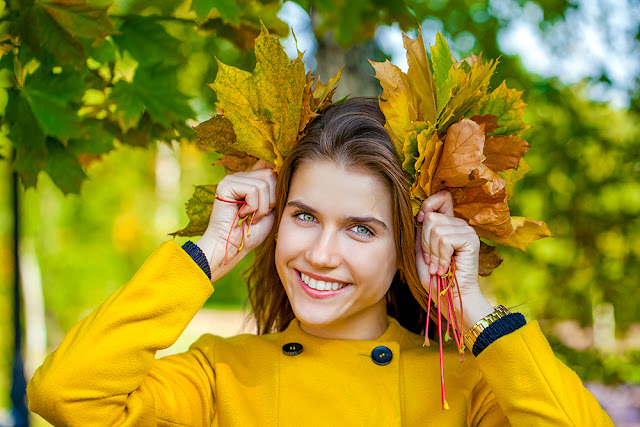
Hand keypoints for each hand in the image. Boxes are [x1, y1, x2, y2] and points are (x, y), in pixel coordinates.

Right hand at [197, 160, 276, 280]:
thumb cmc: (251, 232)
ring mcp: (232, 179)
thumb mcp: (270, 209)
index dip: (276, 183)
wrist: (233, 246)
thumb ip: (274, 191)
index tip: (271, 204)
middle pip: (271, 175)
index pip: (270, 166)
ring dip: (262, 207)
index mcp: (250, 180)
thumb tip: (282, 171)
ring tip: (251, 216)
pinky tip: (242, 214)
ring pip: (264, 184)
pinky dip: (253, 206)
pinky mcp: (226, 185)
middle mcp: (240, 176)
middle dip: (271, 199)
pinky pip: (253, 189)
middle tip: (259, 214)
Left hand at [415, 191, 492, 330]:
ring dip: (433, 252)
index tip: (420, 222)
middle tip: (432, 261)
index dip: (428, 205)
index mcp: (449, 224)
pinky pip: (445, 239)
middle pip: (431, 216)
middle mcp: (459, 224)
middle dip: (424, 242)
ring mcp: (467, 231)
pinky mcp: (471, 240)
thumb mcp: (422, 253)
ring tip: (439, 267)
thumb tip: (419, 214)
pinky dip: (441, 256)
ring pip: (436, 228)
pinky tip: (445, 268)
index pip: (442, 197)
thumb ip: (420, 233)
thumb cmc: (437, 280)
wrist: (452, 299)